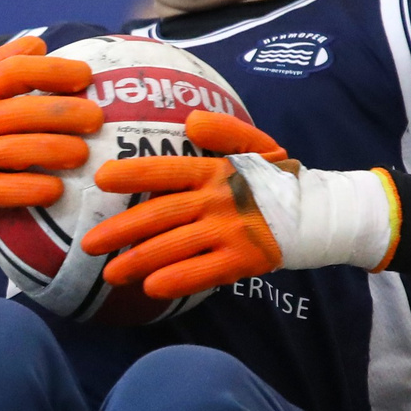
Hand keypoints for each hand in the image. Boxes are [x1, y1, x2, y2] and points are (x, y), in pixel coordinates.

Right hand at [0, 36, 99, 241]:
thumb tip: (40, 44)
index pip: (16, 70)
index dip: (54, 71)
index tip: (84, 77)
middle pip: (26, 111)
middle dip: (68, 113)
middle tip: (96, 119)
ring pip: (21, 150)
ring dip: (58, 151)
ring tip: (82, 154)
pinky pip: (7, 190)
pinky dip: (35, 190)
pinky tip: (56, 190)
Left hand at [80, 110, 399, 299]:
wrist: (323, 213)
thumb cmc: (278, 180)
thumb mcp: (257, 147)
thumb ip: (224, 132)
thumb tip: (191, 121)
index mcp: (217, 170)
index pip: (168, 169)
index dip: (134, 173)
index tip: (100, 179)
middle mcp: (220, 200)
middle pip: (160, 215)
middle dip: (119, 230)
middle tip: (88, 243)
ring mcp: (232, 232)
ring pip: (175, 248)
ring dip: (139, 262)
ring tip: (109, 273)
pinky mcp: (245, 260)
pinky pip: (204, 273)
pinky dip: (177, 281)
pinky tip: (151, 289)